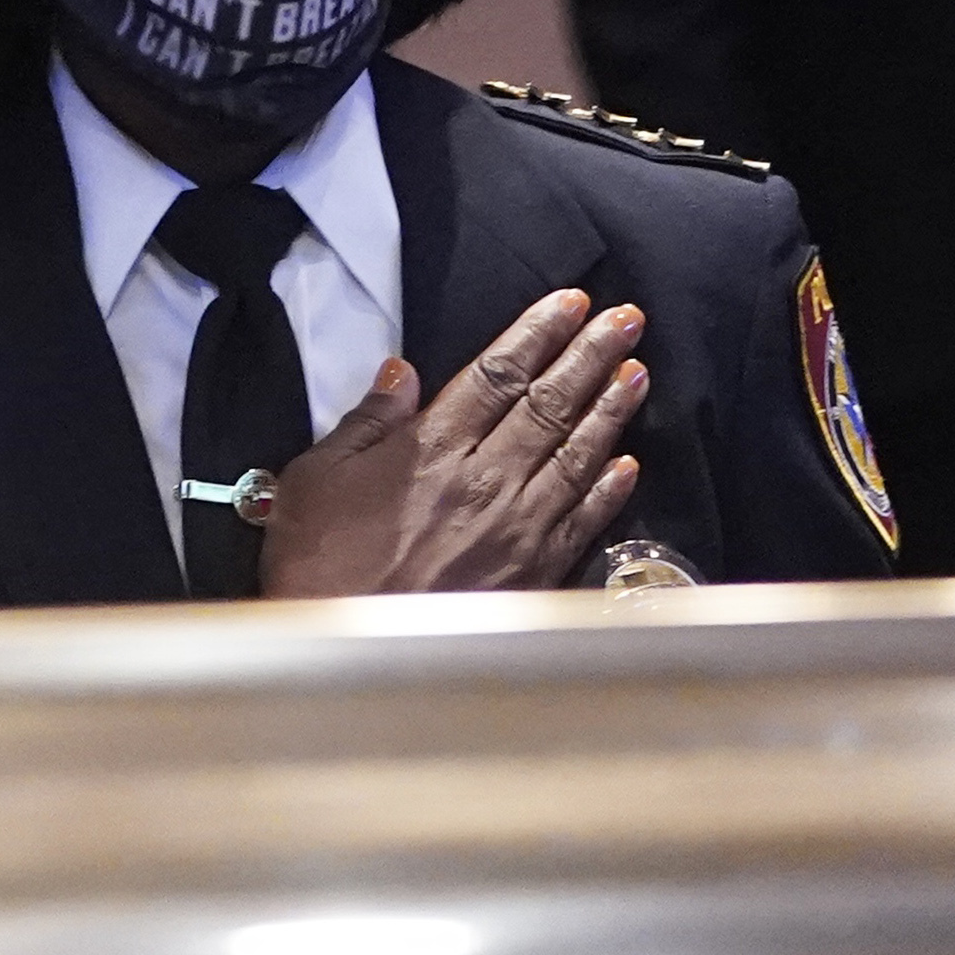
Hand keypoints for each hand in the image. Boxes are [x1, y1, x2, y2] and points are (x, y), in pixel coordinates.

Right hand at [257, 291, 648, 598]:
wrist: (347, 651)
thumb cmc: (319, 564)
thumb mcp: (317, 476)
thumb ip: (367, 423)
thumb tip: (402, 374)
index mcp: (432, 449)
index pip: (498, 374)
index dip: (537, 333)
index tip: (569, 302)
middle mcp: (484, 481)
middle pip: (549, 404)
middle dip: (590, 355)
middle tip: (626, 318)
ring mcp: (516, 529)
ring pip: (577, 456)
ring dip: (611, 410)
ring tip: (637, 371)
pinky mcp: (532, 574)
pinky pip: (582, 522)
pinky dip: (608, 489)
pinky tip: (627, 463)